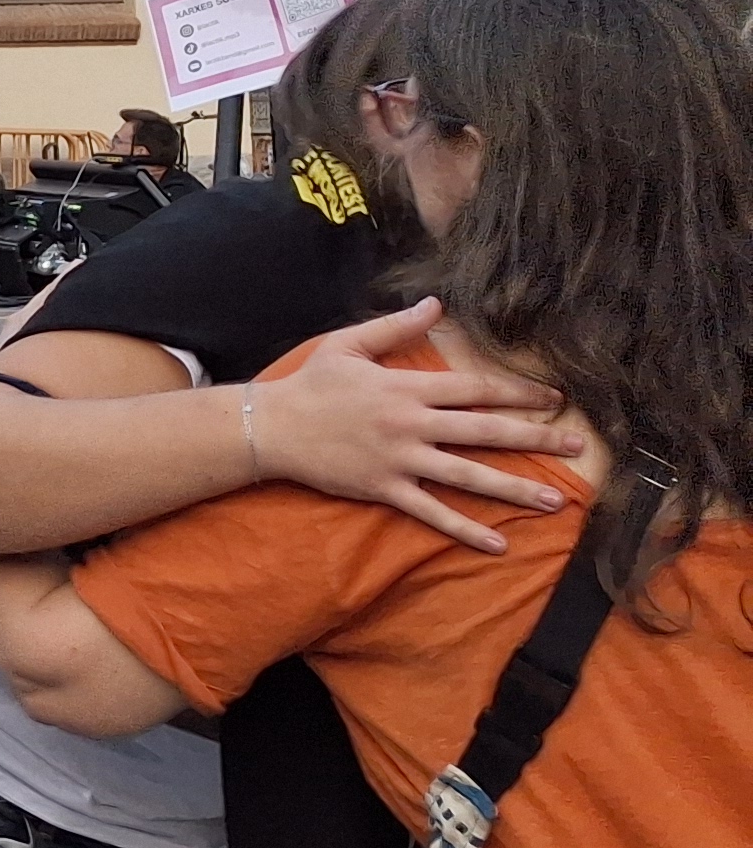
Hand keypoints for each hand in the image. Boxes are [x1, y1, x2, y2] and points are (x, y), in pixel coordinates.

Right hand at [258, 298, 586, 551]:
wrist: (270, 427)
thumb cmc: (310, 384)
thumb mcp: (348, 344)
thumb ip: (395, 326)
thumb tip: (437, 304)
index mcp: (405, 387)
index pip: (474, 388)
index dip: (517, 392)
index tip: (553, 397)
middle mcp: (411, 424)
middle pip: (484, 431)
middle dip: (535, 437)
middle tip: (577, 445)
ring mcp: (400, 459)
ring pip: (467, 476)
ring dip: (515, 487)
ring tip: (557, 500)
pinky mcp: (385, 489)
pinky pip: (432, 512)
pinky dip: (466, 529)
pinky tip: (498, 543)